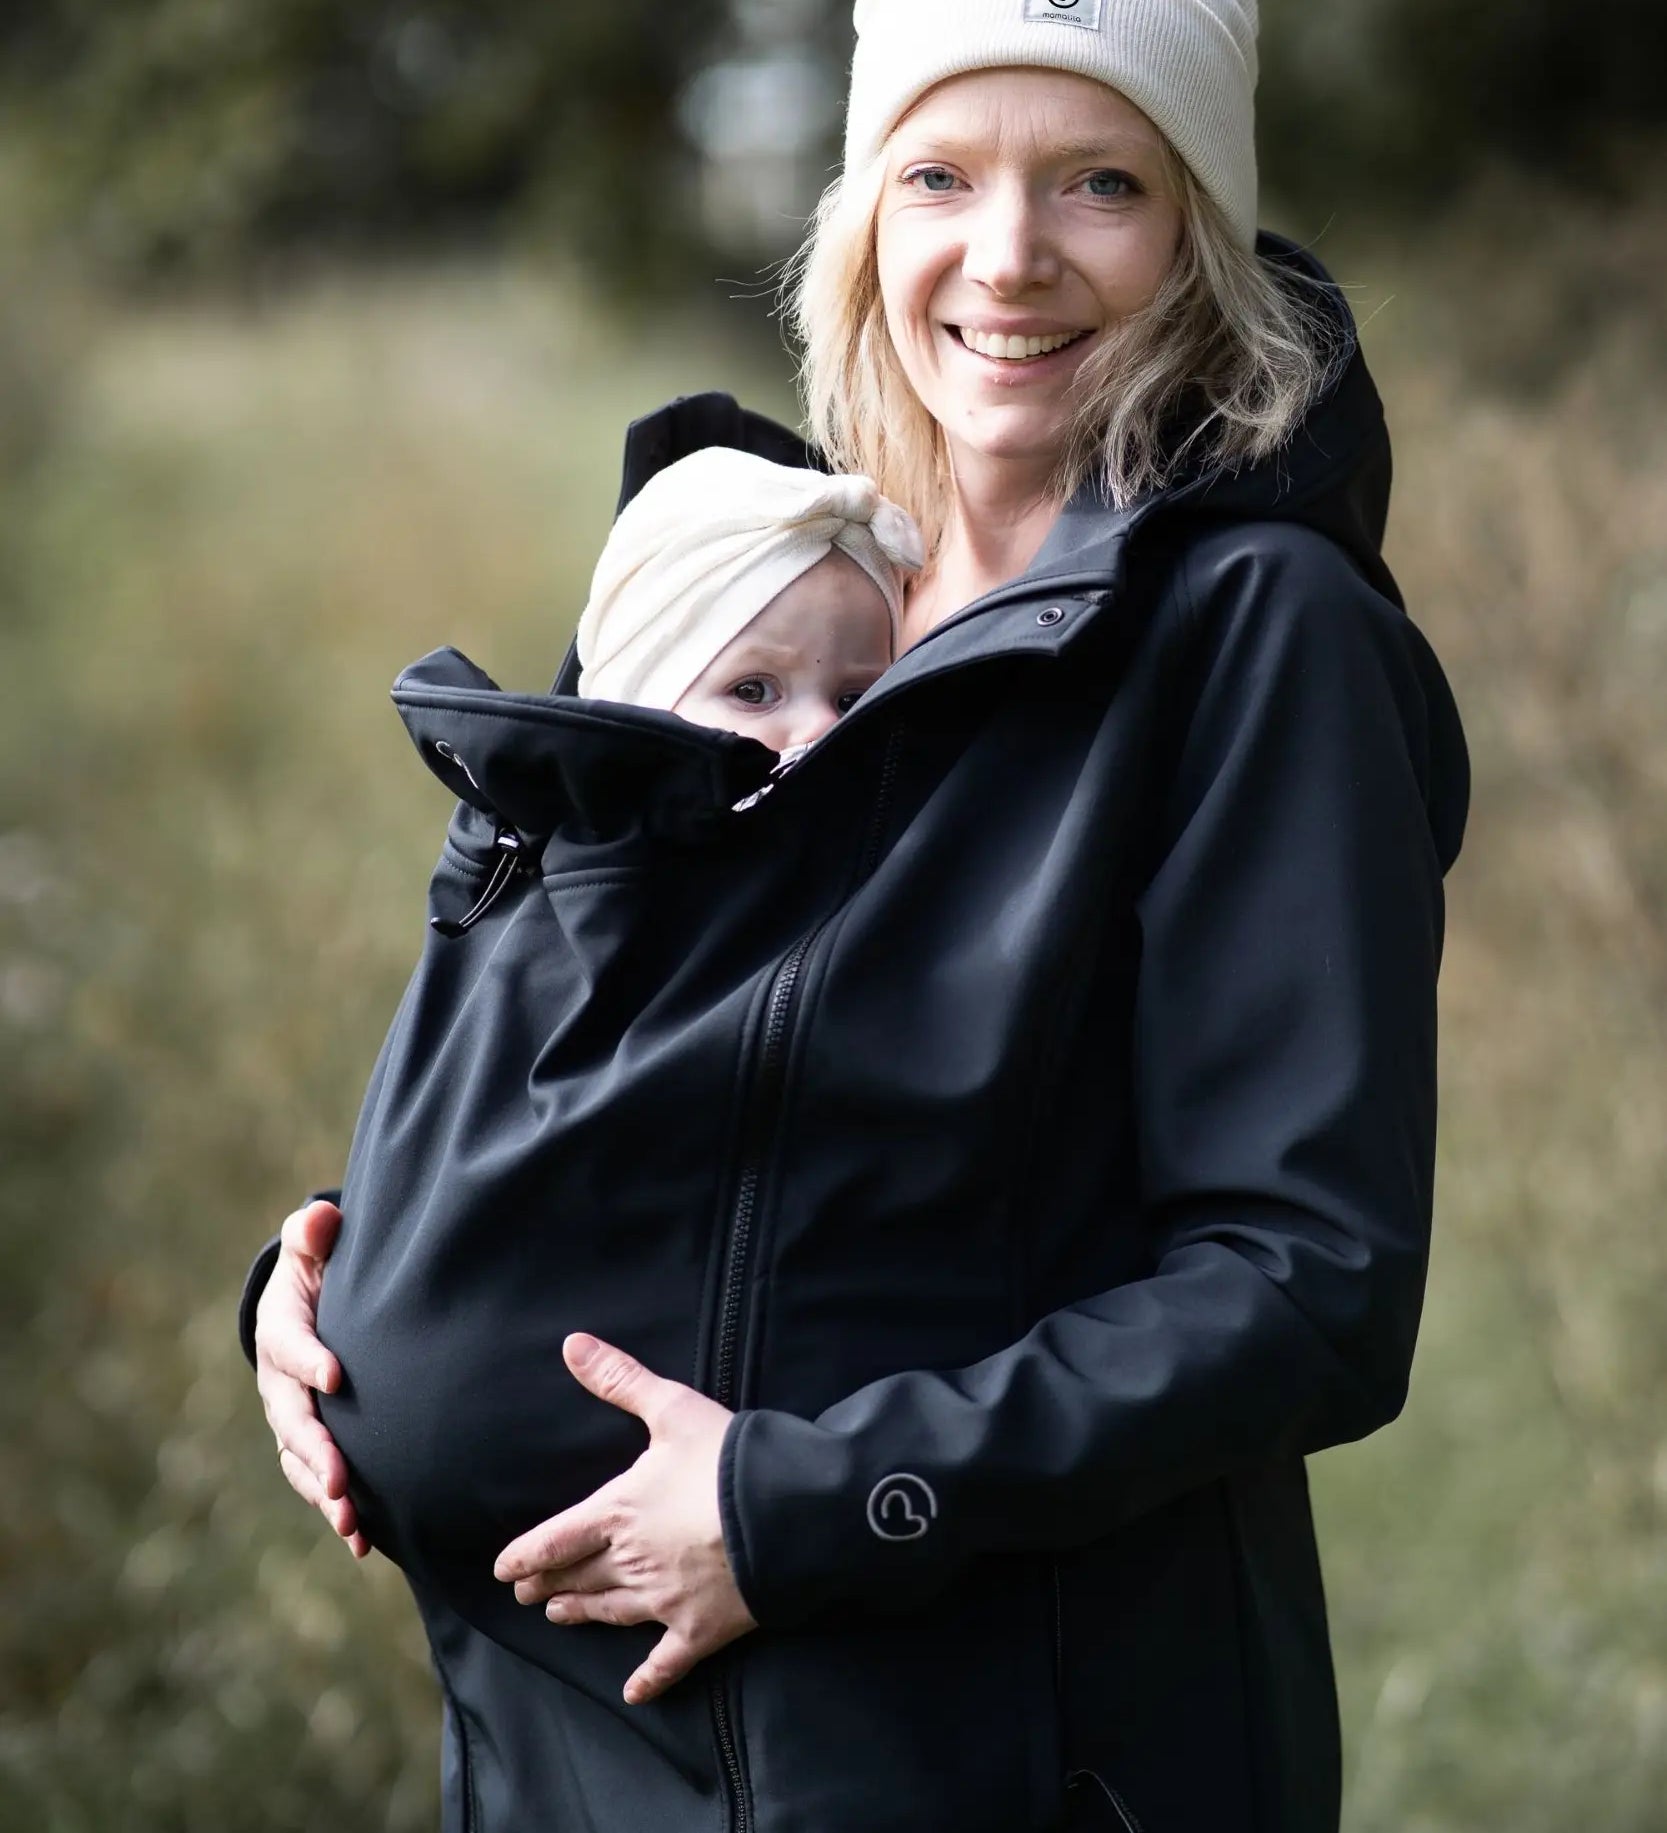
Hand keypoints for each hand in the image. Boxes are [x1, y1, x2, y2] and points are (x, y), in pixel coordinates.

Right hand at [254, 1198, 368, 1557]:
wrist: (315, 1302)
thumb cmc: (322, 1266)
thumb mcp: (315, 1242)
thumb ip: (315, 1231)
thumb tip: (319, 1218)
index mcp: (280, 1328)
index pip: (288, 1344)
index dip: (308, 1359)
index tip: (336, 1376)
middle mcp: (279, 1381)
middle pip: (292, 1420)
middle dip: (316, 1450)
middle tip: (341, 1479)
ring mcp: (292, 1418)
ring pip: (301, 1462)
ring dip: (324, 1493)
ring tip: (350, 1522)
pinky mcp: (313, 1444)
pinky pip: (318, 1481)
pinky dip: (337, 1512)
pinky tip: (363, 1542)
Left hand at [494, 1334, 756, 1705]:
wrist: (784, 1513)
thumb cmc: (725, 1458)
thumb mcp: (671, 1408)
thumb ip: (619, 1378)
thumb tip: (572, 1344)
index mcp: (617, 1512)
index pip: (556, 1539)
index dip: (526, 1555)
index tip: (504, 1569)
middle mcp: (631, 1562)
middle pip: (578, 1578)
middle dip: (549, 1585)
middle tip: (526, 1596)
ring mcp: (665, 1601)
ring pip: (612, 1613)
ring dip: (583, 1615)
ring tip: (562, 1616)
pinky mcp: (701, 1629)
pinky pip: (668, 1661)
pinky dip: (649, 1678)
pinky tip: (634, 1693)